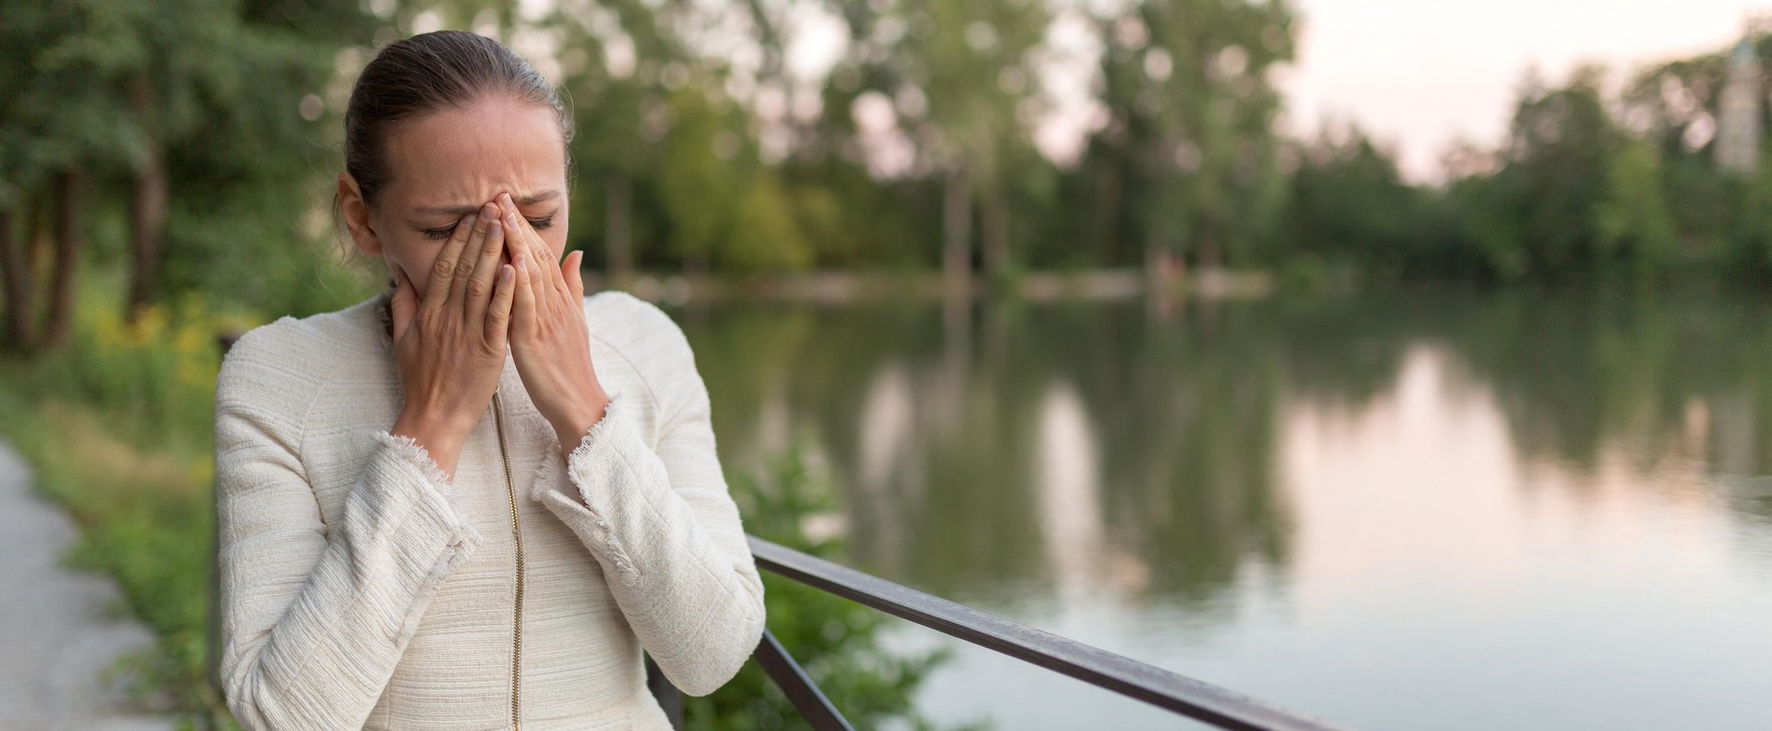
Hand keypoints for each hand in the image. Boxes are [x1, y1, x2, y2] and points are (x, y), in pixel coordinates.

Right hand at [388, 202, 516, 478]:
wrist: (432, 418)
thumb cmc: (420, 380)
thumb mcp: (404, 339)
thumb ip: (404, 304)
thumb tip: (402, 274)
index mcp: (429, 312)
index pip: (444, 266)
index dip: (458, 238)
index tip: (470, 214)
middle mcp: (446, 317)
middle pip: (463, 267)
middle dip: (479, 234)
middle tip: (493, 204)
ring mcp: (466, 333)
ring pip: (480, 285)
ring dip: (493, 252)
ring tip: (505, 224)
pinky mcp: (486, 351)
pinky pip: (497, 316)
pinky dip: (506, 291)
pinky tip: (516, 268)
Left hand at [494, 191, 609, 450]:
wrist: (579, 403)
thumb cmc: (570, 365)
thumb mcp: (574, 321)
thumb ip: (572, 286)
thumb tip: (575, 253)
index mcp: (560, 299)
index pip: (541, 255)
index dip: (524, 227)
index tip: (506, 202)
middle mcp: (555, 304)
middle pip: (535, 257)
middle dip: (516, 225)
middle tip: (499, 196)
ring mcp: (547, 321)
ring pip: (531, 275)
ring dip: (516, 245)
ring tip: (501, 217)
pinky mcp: (535, 340)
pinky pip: (527, 308)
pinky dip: (520, 285)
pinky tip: (511, 264)